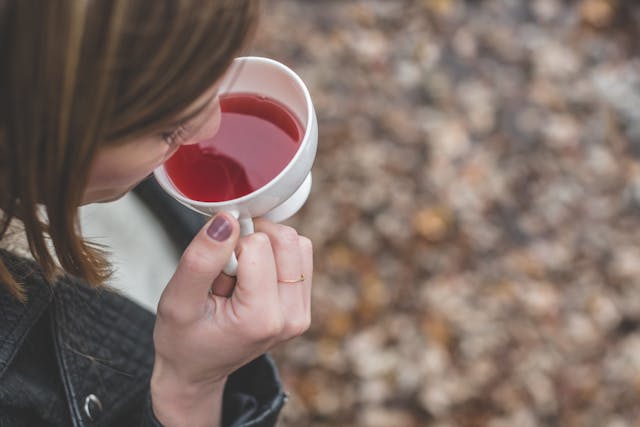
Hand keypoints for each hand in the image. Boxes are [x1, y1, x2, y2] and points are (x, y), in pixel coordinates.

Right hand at [150, 213, 312, 426]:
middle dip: (249, 245)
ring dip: (263, 249)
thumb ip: (201, 259)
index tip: (215, 276)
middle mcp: (291, 317)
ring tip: (238, 279)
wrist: (196, 369)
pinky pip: (300, 255)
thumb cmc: (183, 339)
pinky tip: (251, 279)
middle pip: (285, 240)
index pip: (257, 244)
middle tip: (227, 276)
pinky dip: (274, 256)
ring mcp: (301, 313)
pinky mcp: (304, 305)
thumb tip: (227, 219)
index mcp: (262, 319)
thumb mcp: (177, 300)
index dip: (229, 248)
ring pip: (296, 244)